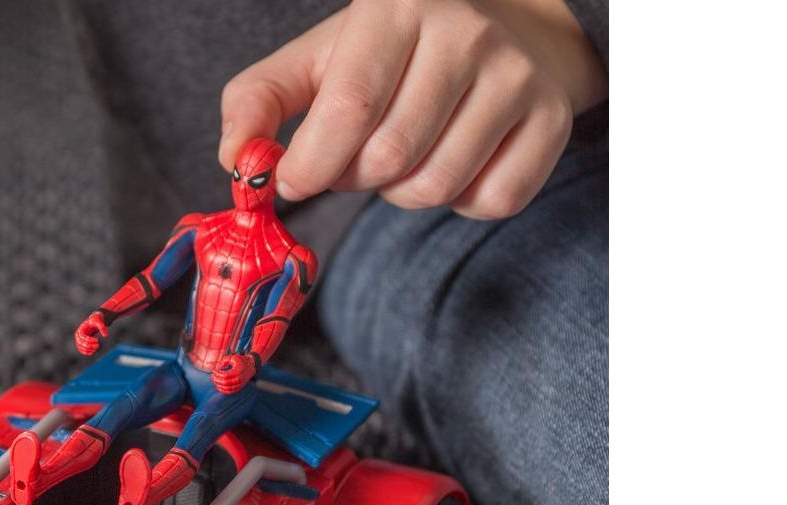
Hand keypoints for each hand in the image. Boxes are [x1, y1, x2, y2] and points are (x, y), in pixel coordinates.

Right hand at [74, 311, 108, 355]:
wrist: (96, 321)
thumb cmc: (97, 320)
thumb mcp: (99, 321)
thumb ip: (102, 327)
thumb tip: (105, 335)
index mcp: (81, 330)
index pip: (82, 337)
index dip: (89, 340)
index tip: (97, 340)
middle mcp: (78, 335)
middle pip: (80, 343)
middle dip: (89, 346)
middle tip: (98, 345)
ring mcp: (80, 340)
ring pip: (80, 348)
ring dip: (88, 350)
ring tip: (96, 347)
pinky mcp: (82, 343)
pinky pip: (81, 350)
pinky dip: (86, 352)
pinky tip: (93, 351)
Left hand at [212, 353, 256, 393]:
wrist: (251, 366)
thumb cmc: (241, 360)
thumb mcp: (233, 357)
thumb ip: (224, 361)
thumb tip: (218, 367)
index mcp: (238, 371)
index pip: (225, 375)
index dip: (218, 374)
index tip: (214, 370)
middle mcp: (239, 379)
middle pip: (225, 382)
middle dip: (217, 379)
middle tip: (212, 376)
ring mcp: (240, 384)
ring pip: (227, 388)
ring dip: (219, 385)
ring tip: (214, 380)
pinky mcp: (239, 387)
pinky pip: (230, 391)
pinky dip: (223, 390)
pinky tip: (218, 386)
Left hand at [218, 0, 606, 219]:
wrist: (497, 32)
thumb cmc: (387, 59)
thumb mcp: (315, 63)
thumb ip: (257, 104)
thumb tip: (235, 159)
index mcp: (396, 8)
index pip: (349, 108)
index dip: (312, 164)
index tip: (295, 180)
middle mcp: (465, 33)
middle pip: (389, 158)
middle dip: (356, 179)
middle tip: (355, 161)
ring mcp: (516, 76)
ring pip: (436, 187)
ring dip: (402, 194)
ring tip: (403, 157)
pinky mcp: (551, 119)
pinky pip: (490, 202)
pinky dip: (459, 203)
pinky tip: (453, 162)